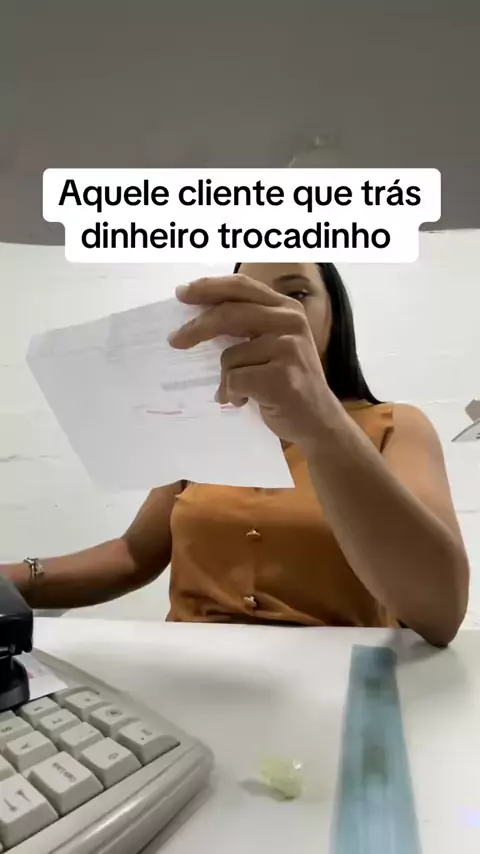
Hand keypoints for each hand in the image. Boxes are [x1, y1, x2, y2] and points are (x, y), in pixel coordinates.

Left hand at [168, 274, 334, 447]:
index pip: (241, 287)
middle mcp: (291, 322)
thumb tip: (199, 314)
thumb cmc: (290, 383)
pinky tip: (247, 401)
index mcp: (287, 308)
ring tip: (241, 391)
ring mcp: (288, 349)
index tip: (182, 293)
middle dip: (196, 328)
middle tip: (174, 340)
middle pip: (229, 314)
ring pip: (229, 355)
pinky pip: (234, 380)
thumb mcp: (275, 343)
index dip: (208, 287)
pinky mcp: (281, 377)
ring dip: (227, 378)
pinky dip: (232, 394)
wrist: (318, 421)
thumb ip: (249, 325)